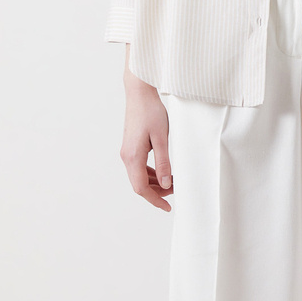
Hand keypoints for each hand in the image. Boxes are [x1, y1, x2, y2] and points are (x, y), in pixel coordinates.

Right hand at [120, 58, 173, 211]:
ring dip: (153, 183)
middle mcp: (126, 156)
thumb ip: (164, 163)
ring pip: (138, 177)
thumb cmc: (151, 112)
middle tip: (175, 192)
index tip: (168, 207)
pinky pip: (138, 167)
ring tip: (171, 183)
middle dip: (156, 192)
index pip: (141, 188)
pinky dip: (150, 174)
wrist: (139, 93)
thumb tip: (166, 184)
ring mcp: (127, 152)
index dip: (155, 200)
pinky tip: (162, 171)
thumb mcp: (161, 138)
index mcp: (132, 156)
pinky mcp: (130, 147)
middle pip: (139, 185)